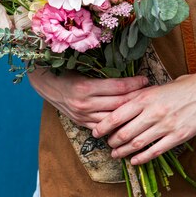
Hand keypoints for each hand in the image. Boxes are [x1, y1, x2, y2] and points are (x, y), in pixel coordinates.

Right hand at [28, 68, 148, 129]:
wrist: (45, 84)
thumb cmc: (65, 71)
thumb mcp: (83, 69)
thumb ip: (103, 74)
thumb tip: (128, 73)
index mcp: (85, 87)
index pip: (118, 87)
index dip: (134, 84)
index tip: (146, 79)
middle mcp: (85, 104)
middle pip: (119, 104)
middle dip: (137, 98)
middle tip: (150, 94)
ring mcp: (83, 116)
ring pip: (113, 118)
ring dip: (130, 114)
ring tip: (144, 108)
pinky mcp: (82, 123)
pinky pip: (104, 127)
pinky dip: (117, 125)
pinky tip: (129, 122)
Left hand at [92, 49, 195, 163]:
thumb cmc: (184, 86)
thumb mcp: (158, 86)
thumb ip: (141, 96)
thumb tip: (122, 104)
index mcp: (147, 97)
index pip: (118, 114)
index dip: (104, 125)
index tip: (96, 131)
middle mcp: (154, 112)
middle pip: (125, 132)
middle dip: (113, 141)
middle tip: (107, 144)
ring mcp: (166, 126)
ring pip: (138, 143)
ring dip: (124, 151)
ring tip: (116, 154)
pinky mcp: (178, 136)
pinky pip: (156, 151)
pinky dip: (142, 158)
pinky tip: (134, 160)